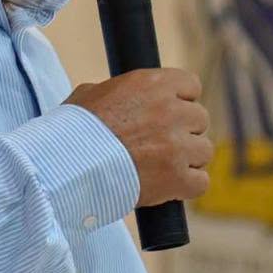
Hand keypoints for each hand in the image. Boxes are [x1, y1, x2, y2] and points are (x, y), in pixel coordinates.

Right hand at [65, 68, 212, 206]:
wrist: (68, 167)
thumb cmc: (73, 131)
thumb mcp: (90, 95)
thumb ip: (117, 92)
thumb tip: (117, 97)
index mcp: (153, 84)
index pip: (191, 85)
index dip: (181, 101)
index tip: (169, 114)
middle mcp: (171, 111)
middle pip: (200, 119)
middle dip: (184, 132)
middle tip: (161, 145)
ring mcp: (178, 145)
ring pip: (204, 151)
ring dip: (188, 160)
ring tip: (163, 168)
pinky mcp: (178, 177)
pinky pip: (200, 182)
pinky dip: (187, 187)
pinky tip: (170, 187)